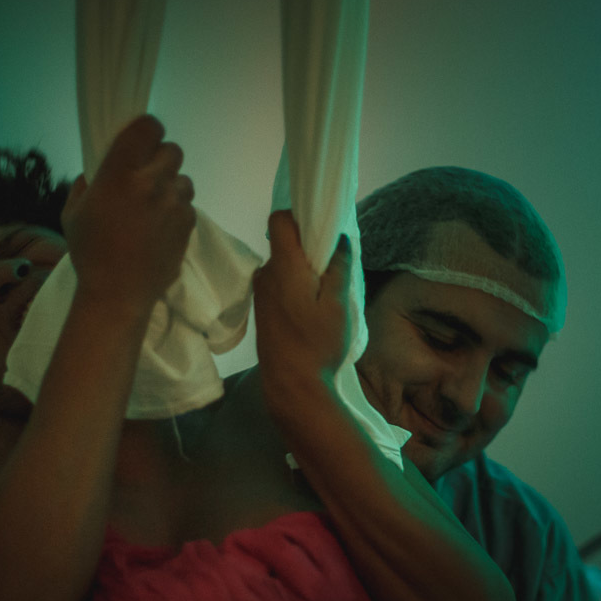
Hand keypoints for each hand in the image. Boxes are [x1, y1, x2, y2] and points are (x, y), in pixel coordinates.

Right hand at [61, 114, 196, 310]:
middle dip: (160, 158)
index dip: (147, 129)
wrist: (119, 293)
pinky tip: (161, 225)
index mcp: (120, 173)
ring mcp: (175, 203)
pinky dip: (177, 209)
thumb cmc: (90, 252)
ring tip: (153, 204)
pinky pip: (188, 203)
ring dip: (171, 185)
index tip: (141, 140)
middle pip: (172, 150)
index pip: (148, 127)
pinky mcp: (189, 223)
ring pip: (184, 178)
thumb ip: (86, 184)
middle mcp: (152, 182)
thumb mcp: (72, 212)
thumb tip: (96, 173)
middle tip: (145, 176)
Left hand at [253, 210, 352, 391]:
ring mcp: (260, 293)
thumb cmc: (317, 343)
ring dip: (301, 271)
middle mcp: (266, 275)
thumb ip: (339, 267)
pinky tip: (309, 310)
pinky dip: (293, 287)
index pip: (279, 220)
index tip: (320, 229)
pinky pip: (277, 284)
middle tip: (331, 267)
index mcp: (284, 268)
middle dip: (306, 248)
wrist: (291, 384)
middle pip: (283, 244)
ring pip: (281, 266)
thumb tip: (340, 238)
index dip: (298, 216)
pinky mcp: (261, 310)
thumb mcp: (338, 305)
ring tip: (323, 294)